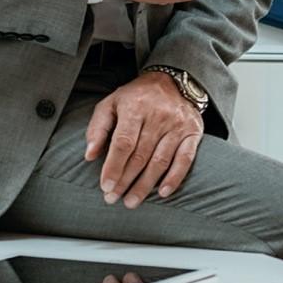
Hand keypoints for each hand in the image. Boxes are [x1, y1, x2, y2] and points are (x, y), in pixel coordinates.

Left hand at [85, 74, 203, 207]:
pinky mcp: (193, 132)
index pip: (123, 143)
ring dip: (145, 185)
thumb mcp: (111, 104)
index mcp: (135, 107)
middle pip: (140, 155)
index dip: (113, 167)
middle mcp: (158, 115)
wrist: (172, 81)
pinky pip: (185, 159)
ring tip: (131, 201)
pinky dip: (174, 178)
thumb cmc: (136, 98)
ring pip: (160, 161)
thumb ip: (98, 128)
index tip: (105, 186)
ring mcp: (177, 125)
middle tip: (113, 198)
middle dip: (125, 181)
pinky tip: (163, 193)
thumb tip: (90, 156)